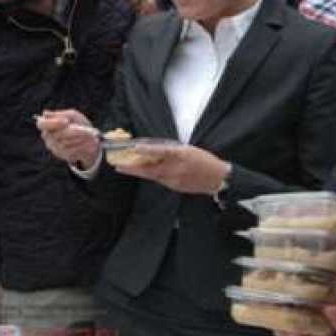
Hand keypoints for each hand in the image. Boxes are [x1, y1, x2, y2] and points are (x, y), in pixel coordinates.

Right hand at [36, 109, 100, 168]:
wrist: (90, 139)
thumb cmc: (78, 124)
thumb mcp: (72, 115)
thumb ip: (61, 114)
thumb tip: (45, 113)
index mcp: (47, 125)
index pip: (41, 124)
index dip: (53, 123)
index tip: (66, 121)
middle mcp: (48, 137)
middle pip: (55, 135)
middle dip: (71, 131)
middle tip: (82, 128)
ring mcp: (54, 148)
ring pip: (64, 144)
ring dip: (78, 139)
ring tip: (88, 134)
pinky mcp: (63, 156)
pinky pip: (71, 151)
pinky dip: (81, 146)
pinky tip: (88, 142)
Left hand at [114, 144, 230, 194]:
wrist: (217, 179)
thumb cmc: (204, 160)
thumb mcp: (188, 149)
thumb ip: (171, 150)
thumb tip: (154, 150)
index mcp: (181, 155)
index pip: (161, 152)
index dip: (147, 150)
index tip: (134, 149)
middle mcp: (175, 169)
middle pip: (150, 169)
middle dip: (133, 168)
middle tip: (119, 166)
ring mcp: (174, 180)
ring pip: (153, 176)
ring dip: (140, 171)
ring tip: (127, 167)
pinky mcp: (175, 187)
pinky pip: (160, 180)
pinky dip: (153, 175)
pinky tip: (147, 172)